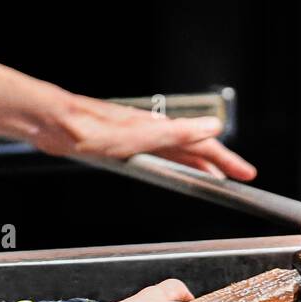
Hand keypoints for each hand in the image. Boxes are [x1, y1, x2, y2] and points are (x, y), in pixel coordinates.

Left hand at [34, 93, 256, 179]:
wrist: (55, 123)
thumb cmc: (90, 129)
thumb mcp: (140, 134)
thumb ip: (177, 133)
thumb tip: (212, 126)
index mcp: (160, 129)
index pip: (204, 144)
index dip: (226, 160)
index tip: (245, 173)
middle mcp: (152, 131)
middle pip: (194, 148)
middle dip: (218, 163)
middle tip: (237, 178)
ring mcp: (138, 138)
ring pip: (177, 153)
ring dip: (198, 165)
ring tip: (212, 177)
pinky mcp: (122, 145)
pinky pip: (158, 157)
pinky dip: (173, 165)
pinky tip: (169, 170)